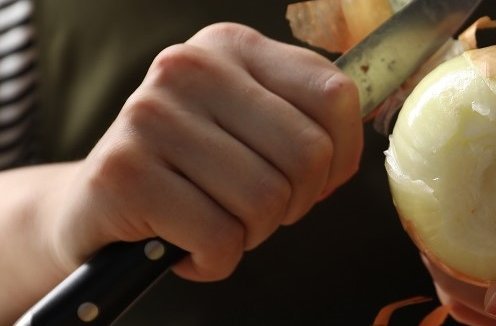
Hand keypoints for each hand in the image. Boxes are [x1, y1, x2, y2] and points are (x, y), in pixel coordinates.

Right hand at [38, 23, 362, 280]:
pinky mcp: (124, 172)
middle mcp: (190, 67)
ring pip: (266, 200)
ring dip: (251, 234)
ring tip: (215, 221)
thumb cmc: (191, 172)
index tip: (312, 180)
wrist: (95, 205)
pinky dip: (214, 260)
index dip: (341, 156)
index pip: (334, 96)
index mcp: (232, 47)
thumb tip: (347, 156)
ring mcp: (151, 115)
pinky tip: (185, 244)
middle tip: (255, 210)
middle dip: (295, 203)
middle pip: (307, 154)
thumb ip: (305, 123)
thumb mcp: (250, 126)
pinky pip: (219, 237)